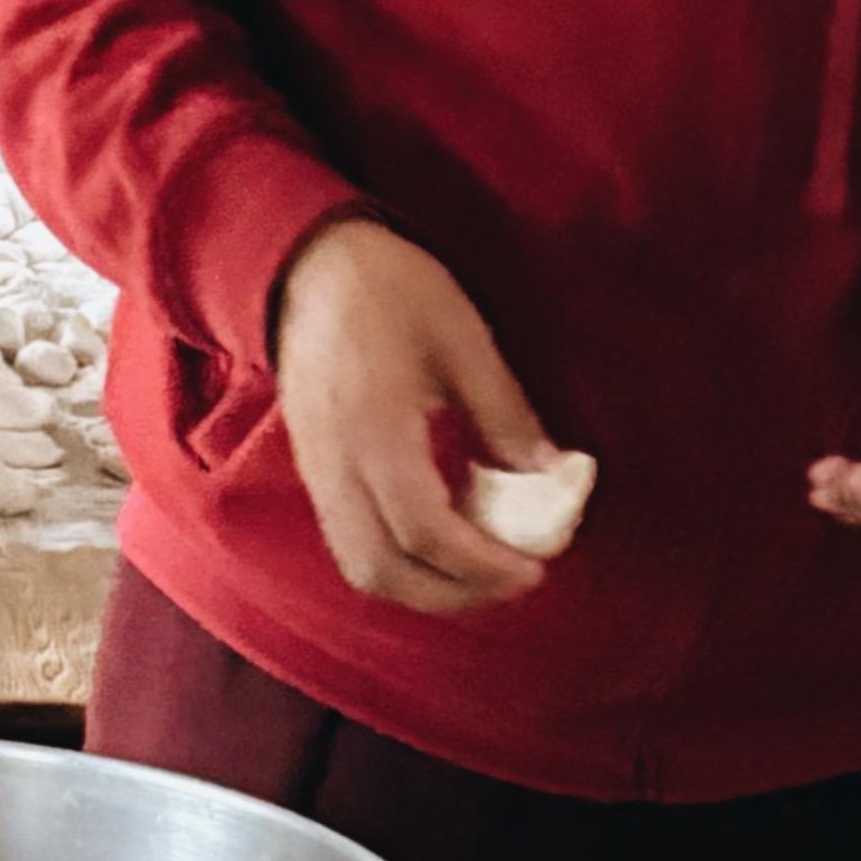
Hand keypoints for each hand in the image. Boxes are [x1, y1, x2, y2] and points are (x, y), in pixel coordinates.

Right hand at [269, 219, 558, 611]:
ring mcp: (318, 477)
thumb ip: (505, 413)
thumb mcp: (462, 337)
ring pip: (364, 571)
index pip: (425, 532)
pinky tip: (447, 542)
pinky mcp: (316, 478)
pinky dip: (404, 565)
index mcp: (373, 430)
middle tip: (511, 581)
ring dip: (427, 590)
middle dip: (455, 594)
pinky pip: (353, 548)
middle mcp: (336, 466)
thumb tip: (553, 476)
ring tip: (482, 572)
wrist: (307, 266)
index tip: (533, 569)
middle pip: (386, 572)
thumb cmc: (388, 288)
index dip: (483, 566)